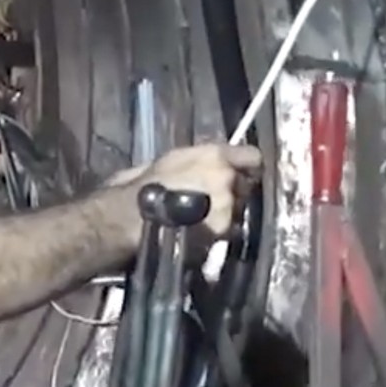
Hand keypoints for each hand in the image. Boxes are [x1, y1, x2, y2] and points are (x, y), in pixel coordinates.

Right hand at [134, 143, 261, 238]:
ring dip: (226, 211)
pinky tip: (201, 230)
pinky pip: (228, 229)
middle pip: (245, 183)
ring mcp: (227, 205)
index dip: (247, 164)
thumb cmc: (144, 185)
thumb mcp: (168, 160)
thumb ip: (197, 158)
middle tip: (212, 196)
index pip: (252, 156)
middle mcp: (227, 177)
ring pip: (238, 207)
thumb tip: (208, 160)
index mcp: (214, 155)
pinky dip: (219, 230)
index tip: (241, 170)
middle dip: (234, 189)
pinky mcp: (223, 230)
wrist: (133, 217)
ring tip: (203, 216)